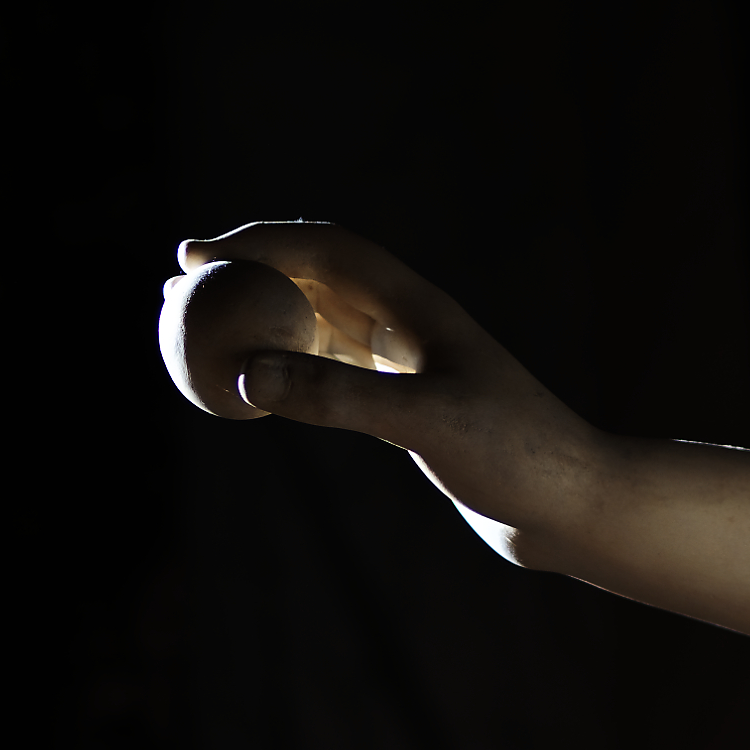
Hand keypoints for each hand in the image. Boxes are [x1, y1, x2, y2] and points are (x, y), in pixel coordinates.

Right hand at [171, 221, 606, 566]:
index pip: (325, 249)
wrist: (569, 507)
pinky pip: (330, 377)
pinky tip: (249, 391)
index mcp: (417, 307)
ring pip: (318, 327)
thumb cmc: (515, 456)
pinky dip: (284, 374)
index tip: (195, 256)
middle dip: (247, 271)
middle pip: (315, 278)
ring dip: (260, 320)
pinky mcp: (409, 412)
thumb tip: (247, 376)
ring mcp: (409, 369)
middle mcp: (411, 327)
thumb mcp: (423, 422)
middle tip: (180, 284)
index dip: (257, 242)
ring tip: (200, 330)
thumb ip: (337, 397)